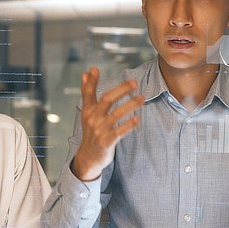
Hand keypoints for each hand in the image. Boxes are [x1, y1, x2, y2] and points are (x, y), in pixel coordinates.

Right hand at [71, 67, 143, 181]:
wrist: (89, 157)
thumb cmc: (91, 132)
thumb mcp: (87, 113)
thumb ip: (88, 94)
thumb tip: (86, 73)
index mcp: (88, 111)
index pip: (88, 93)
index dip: (91, 82)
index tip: (95, 69)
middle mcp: (93, 119)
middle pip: (107, 100)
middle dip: (121, 90)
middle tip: (134, 82)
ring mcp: (99, 131)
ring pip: (116, 114)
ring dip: (130, 105)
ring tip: (142, 98)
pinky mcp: (106, 141)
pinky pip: (119, 131)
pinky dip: (128, 125)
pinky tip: (137, 118)